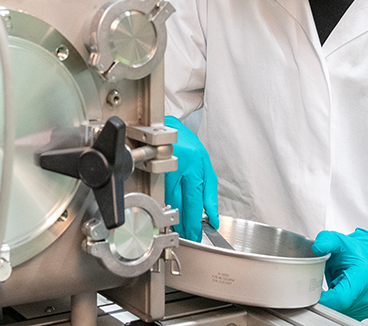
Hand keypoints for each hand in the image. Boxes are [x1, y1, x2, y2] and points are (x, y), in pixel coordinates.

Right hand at [164, 116, 218, 241]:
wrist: (169, 129)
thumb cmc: (188, 146)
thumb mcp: (206, 167)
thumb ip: (210, 193)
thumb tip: (213, 216)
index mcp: (194, 168)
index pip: (195, 202)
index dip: (194, 222)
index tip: (196, 235)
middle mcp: (178, 170)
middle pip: (180, 204)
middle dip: (184, 224)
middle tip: (187, 238)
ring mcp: (164, 171)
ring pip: (169, 202)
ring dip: (174, 218)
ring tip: (178, 230)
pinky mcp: (154, 172)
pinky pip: (161, 195)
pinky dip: (165, 207)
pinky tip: (168, 214)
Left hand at [313, 228, 367, 320]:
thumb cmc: (355, 253)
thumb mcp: (339, 240)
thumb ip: (326, 240)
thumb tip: (317, 248)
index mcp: (364, 275)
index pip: (341, 298)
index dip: (323, 299)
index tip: (311, 295)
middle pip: (339, 307)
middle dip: (325, 299)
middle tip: (319, 287)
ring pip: (341, 312)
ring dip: (332, 303)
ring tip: (332, 286)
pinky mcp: (365, 313)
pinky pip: (345, 314)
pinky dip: (338, 306)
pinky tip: (338, 293)